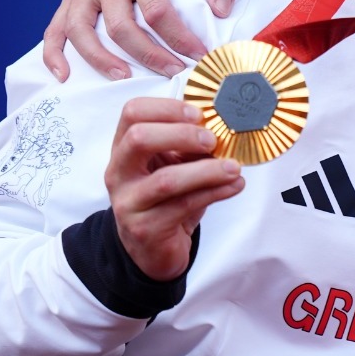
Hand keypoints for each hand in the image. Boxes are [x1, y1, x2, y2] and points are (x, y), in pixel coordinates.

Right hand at [42, 0, 242, 81]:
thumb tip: (220, 10)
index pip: (156, 11)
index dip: (178, 38)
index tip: (199, 55)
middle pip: (120, 25)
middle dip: (148, 55)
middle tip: (172, 73)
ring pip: (81, 29)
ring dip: (100, 59)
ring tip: (124, 79)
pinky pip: (58, 24)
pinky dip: (55, 51)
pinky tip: (65, 74)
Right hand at [105, 98, 244, 281]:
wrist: (152, 247)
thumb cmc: (166, 199)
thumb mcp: (174, 165)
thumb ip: (189, 145)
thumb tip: (224, 125)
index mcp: (124, 148)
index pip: (133, 113)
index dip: (167, 108)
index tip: (199, 114)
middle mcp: (120, 172)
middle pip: (139, 138)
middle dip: (182, 134)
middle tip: (213, 140)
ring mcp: (129, 202)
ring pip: (166, 180)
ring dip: (207, 170)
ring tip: (234, 168)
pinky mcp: (145, 228)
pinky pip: (183, 206)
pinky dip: (215, 192)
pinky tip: (234, 185)